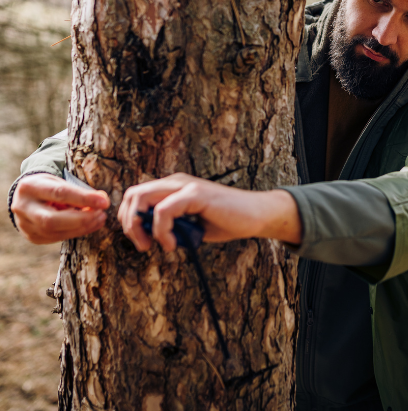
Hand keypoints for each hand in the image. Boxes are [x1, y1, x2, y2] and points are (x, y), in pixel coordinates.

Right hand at [11, 173, 109, 243]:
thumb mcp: (60, 182)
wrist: (27, 198)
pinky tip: (91, 225)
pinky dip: (77, 232)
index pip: (59, 193)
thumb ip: (79, 191)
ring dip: (82, 227)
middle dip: (81, 219)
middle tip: (101, 214)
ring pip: (54, 232)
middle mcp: (23, 207)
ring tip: (100, 218)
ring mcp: (25, 225)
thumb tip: (102, 200)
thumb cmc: (49, 187)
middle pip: (52, 219)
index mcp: (30, 187)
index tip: (104, 202)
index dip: (84, 198)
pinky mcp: (32, 237)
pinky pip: (57, 238)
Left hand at [117, 173, 301, 251]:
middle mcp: (175, 181)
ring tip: (155, 246)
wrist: (256, 215)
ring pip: (141, 198)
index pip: (135, 196)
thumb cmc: (226, 221)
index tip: (142, 242)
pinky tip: (172, 245)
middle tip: (143, 246)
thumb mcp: (190, 225)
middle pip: (132, 194)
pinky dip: (161, 231)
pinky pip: (163, 210)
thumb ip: (170, 226)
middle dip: (129, 224)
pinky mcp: (195, 193)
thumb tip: (148, 237)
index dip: (130, 220)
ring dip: (140, 227)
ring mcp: (185, 185)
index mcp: (173, 187)